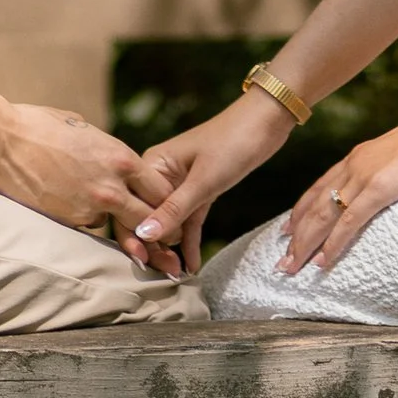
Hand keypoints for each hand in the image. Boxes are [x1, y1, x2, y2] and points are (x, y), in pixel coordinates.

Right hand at [0, 101, 178, 256]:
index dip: (169, 201)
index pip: (161, 188)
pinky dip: (88, 221)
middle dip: (161, 231)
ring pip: (117, 224)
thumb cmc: (39, 125)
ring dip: (121, 228)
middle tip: (168, 244)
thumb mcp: (83, 128)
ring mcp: (90, 207)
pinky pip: (88, 226)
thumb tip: (111, 160)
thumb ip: (104, 150)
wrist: (1, 141)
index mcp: (120, 157)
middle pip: (150, 217)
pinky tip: (78, 213)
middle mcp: (112, 185)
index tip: (172, 210)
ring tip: (133, 242)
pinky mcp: (68, 221)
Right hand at [123, 94, 294, 275]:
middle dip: (154, 246)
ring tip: (176, 275)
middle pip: (147, 217)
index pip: (132, 206)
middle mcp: (160, 176)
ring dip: (171, 248)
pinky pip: (188, 221)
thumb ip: (174, 209)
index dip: (135, 235)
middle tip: (167, 273)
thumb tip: (143, 235)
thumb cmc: (232, 142)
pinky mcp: (199, 191)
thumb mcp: (203, 180)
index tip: (144, 263)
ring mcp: (180, 184)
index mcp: (152, 164)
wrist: (265, 122)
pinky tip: (191, 265)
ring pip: (168, 223)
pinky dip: (189, 241)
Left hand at [278, 110, 397, 275]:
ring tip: (292, 267)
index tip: (287, 230)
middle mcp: (354, 164)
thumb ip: (394, 158)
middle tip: (282, 260)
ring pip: (324, 215)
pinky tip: (323, 261)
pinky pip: (350, 221)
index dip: (302, 210)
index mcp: (360, 155)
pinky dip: (334, 243)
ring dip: (306, 244)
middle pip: (315, 204)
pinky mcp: (379, 188)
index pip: (321, 186)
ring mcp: (364, 175)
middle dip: (296, 234)